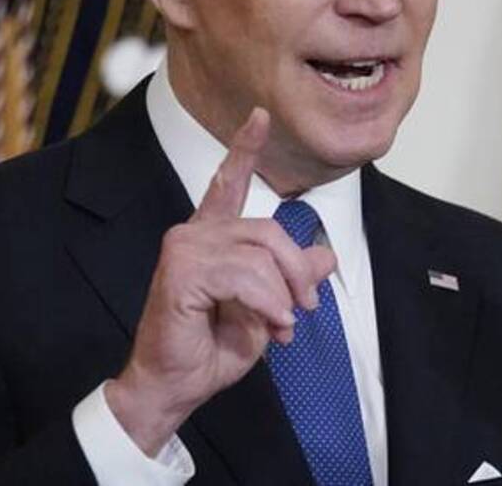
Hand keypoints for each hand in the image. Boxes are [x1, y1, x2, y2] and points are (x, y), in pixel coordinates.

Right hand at [105, 107, 335, 453]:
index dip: (245, 147)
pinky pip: (244, 274)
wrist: (176, 386)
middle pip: (270, 230)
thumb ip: (291, 278)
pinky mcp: (180, 270)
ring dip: (282, 295)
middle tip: (304, 310)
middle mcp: (195, 233)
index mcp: (212, 237)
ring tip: (283, 326)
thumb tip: (325, 255)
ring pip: (261, 254)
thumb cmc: (210, 348)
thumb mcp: (267, 310)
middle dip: (298, 272)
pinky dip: (267, 301)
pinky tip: (271, 324)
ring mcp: (184, 248)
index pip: (229, 182)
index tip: (260, 115)